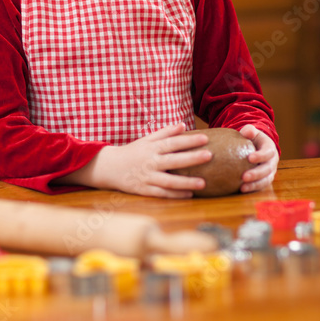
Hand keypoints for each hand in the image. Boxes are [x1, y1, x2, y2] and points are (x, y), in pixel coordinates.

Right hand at [71, 123, 212, 197]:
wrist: (109, 167)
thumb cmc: (132, 152)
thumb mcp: (146, 140)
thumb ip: (165, 132)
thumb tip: (183, 125)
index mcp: (152, 148)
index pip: (173, 143)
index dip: (189, 140)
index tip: (205, 138)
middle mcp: (150, 162)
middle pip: (174, 161)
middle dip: (192, 158)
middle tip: (210, 155)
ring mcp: (147, 177)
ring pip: (169, 181)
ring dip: (187, 182)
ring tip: (204, 183)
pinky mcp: (144, 190)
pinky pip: (161, 194)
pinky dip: (175, 195)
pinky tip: (189, 194)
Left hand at [239, 125, 278, 192]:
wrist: (257, 148)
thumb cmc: (252, 139)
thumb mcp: (252, 132)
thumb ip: (249, 130)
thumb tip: (247, 131)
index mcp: (270, 149)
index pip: (268, 152)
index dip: (260, 156)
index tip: (250, 158)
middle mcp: (272, 162)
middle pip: (267, 169)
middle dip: (256, 174)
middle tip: (244, 176)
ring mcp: (270, 172)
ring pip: (265, 180)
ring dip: (254, 185)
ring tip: (242, 187)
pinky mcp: (264, 180)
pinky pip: (260, 186)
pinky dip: (252, 189)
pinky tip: (241, 190)